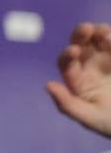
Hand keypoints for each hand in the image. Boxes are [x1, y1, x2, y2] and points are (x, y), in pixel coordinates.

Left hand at [48, 20, 110, 139]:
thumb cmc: (109, 124)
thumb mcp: (90, 119)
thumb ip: (68, 105)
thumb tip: (48, 85)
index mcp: (77, 80)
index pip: (66, 63)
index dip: (67, 55)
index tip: (74, 51)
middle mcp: (90, 66)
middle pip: (80, 45)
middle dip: (80, 34)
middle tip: (87, 28)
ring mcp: (108, 61)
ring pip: (100, 40)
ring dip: (101, 32)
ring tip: (106, 35)